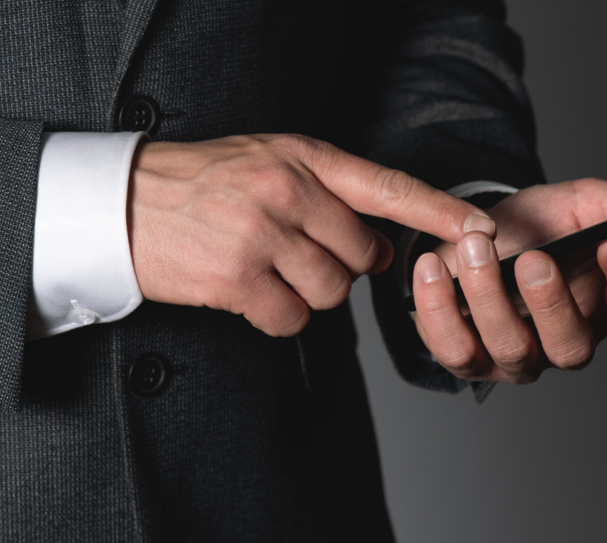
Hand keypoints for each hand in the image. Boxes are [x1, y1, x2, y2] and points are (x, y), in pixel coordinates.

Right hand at [128, 134, 496, 335]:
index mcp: (300, 159)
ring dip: (308, 293)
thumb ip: (324, 189)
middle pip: (361, 255)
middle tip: (300, 255)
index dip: (439, 212)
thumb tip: (377, 242)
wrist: (124, 204)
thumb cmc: (199, 183)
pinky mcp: (236, 279)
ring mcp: (262, 237)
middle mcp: (287, 193)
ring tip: (268, 271)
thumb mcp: (264, 160)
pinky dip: (277, 316)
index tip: (482, 232)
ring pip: (330, 292)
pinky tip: (247, 293)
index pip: (387, 186)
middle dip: (341, 266)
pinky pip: (292, 319)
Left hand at [412, 177, 606, 383]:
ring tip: (475, 245)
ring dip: (488, 296)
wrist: (473, 237)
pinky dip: (438, 308)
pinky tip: (431, 266)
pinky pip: (453, 349)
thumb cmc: (534, 227)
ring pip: (510, 348)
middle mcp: (567, 341)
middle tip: (534, 258)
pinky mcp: (468, 360)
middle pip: (572, 346)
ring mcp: (518, 358)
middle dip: (551, 302)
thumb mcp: (577, 204)